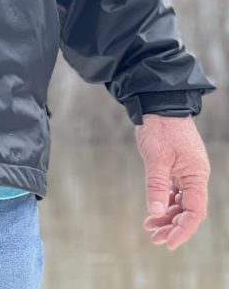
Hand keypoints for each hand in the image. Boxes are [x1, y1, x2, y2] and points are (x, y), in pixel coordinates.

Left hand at [135, 113, 210, 249]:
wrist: (158, 103)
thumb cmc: (160, 127)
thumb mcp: (156, 157)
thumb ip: (156, 185)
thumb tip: (155, 211)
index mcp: (196, 175)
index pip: (195, 212)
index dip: (183, 230)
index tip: (168, 242)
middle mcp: (195, 175)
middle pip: (188, 210)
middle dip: (173, 226)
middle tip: (154, 238)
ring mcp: (186, 170)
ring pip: (180, 202)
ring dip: (167, 215)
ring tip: (150, 227)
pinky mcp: (177, 165)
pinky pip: (174, 190)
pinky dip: (164, 201)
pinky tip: (153, 210)